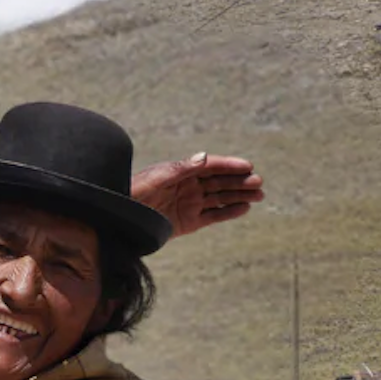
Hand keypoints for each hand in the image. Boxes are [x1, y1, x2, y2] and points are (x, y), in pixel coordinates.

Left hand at [131, 153, 263, 235]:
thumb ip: (182, 169)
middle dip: (240, 181)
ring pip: (220, 198)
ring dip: (239, 196)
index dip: (230, 165)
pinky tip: (243, 209)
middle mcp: (189, 186)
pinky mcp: (189, 222)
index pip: (211, 166)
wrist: (122, 217)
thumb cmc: (135, 193)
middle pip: (220, 182)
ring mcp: (190, 204)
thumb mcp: (158, 178)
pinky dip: (228, 213)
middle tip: (258, 182)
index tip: (248, 166)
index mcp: (182, 171)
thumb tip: (204, 157)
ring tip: (259, 196)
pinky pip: (213, 216)